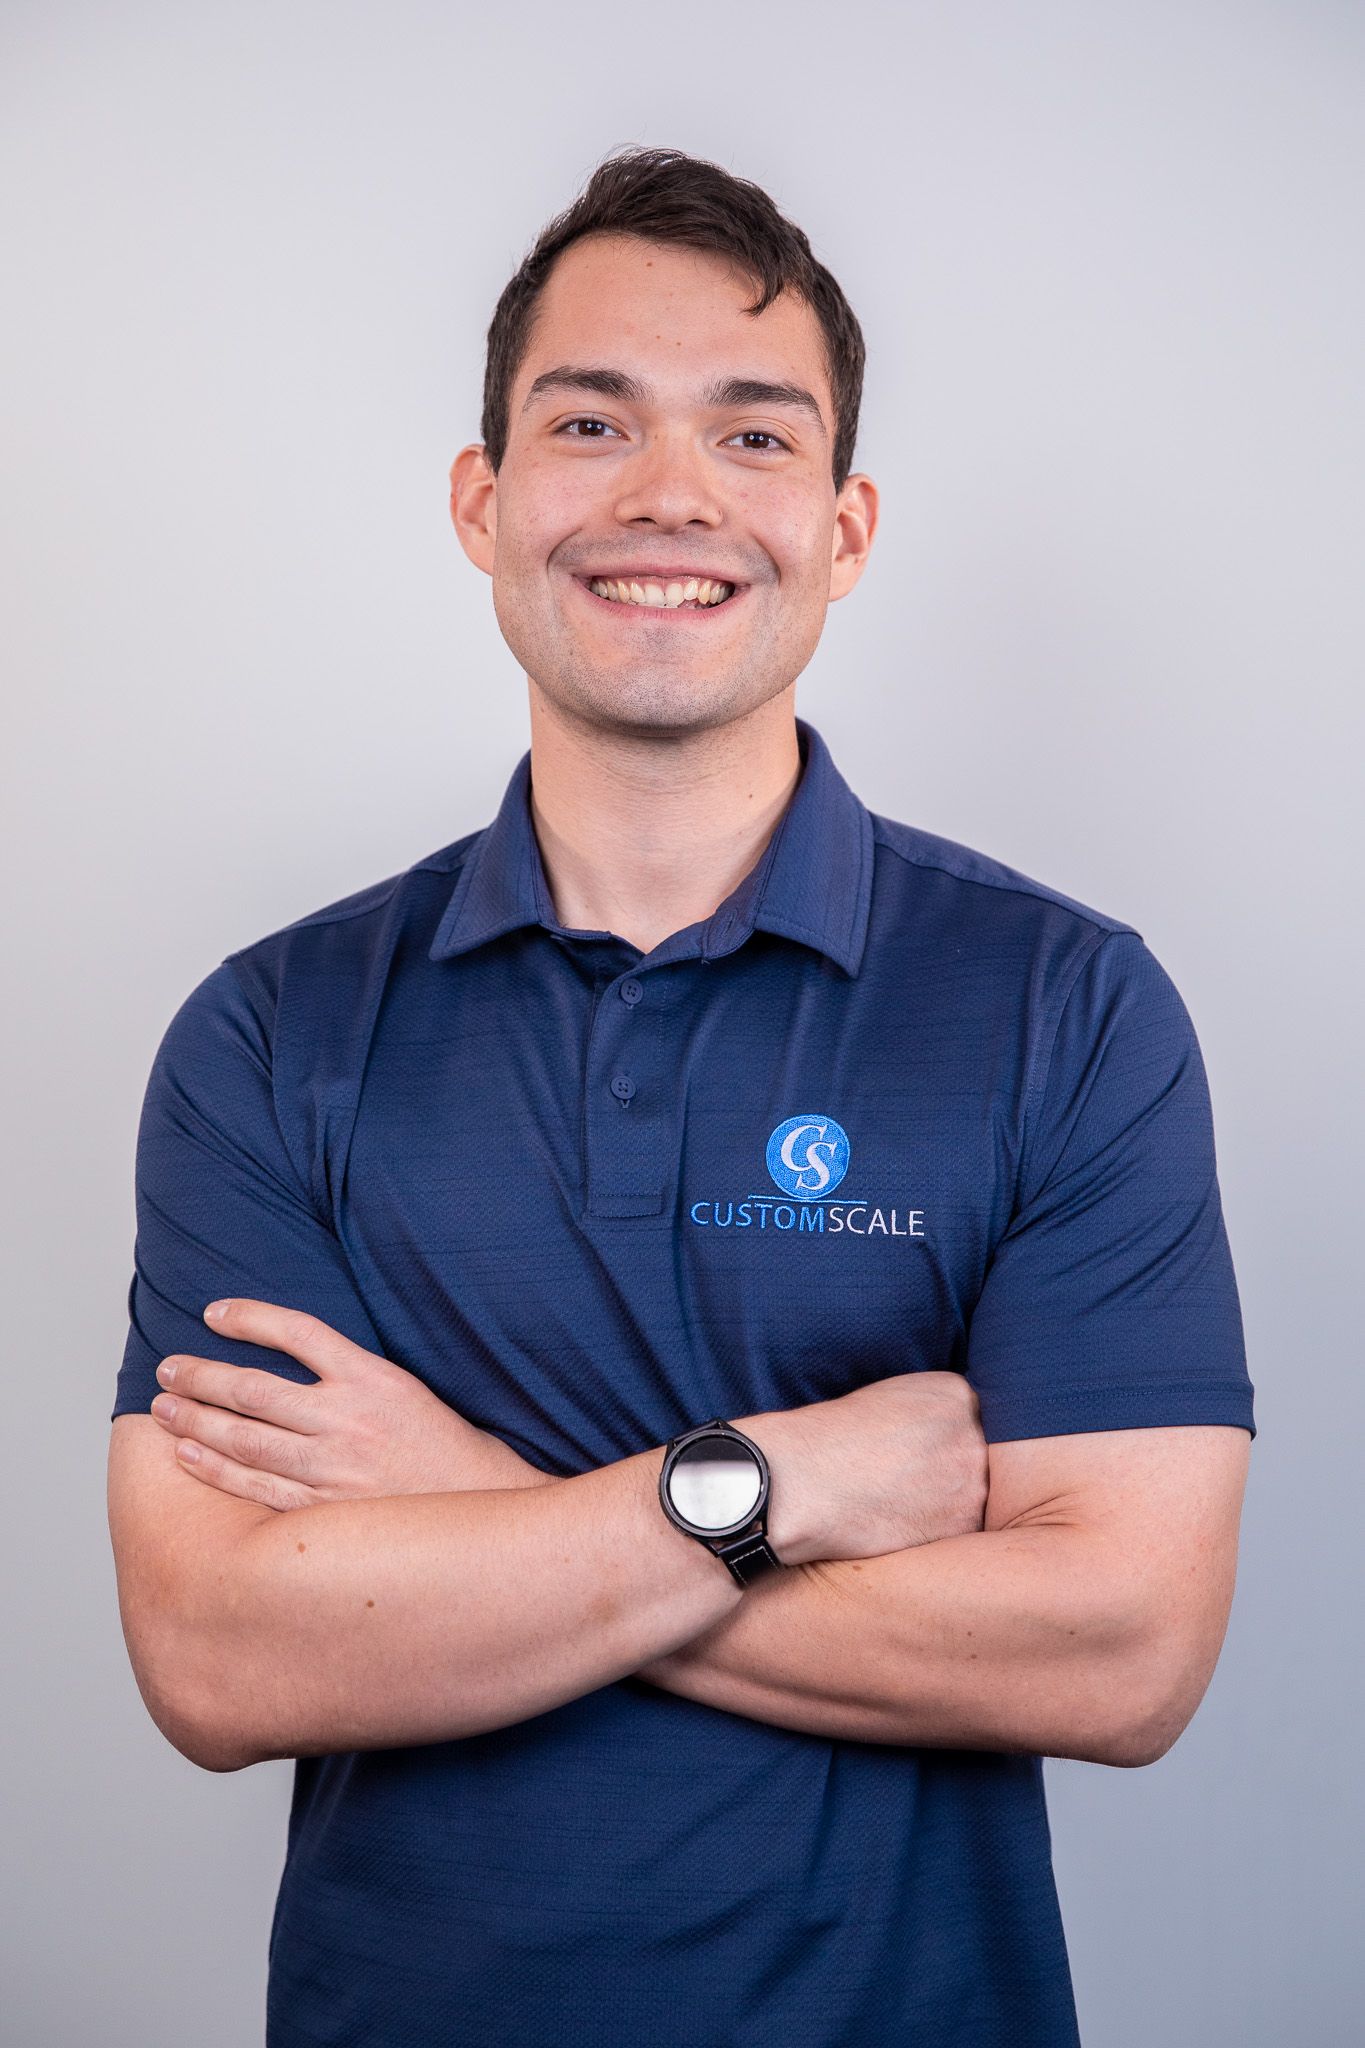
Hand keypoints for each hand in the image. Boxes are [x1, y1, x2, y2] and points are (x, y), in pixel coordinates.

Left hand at [150, 1297, 555, 1509]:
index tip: (212, 1312)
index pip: (299, 1332)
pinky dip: (215, 1469)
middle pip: (255, 1389)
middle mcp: (349, 1419)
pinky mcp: (323, 1509)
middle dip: (201, 1376)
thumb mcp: (403, 1387)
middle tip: (168, 1367)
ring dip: (196, 1421)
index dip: (251, 1317)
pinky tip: (188, 1455)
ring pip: (246, 1438)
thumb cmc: (438, 1444)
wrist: (477, 1505)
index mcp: (373, 1379)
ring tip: (164, 1408)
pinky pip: (255, 1486)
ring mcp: (333, 1468)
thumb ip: (347, 1371)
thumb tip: (283, 1351)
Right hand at [742, 1371, 987, 1564]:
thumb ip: (930, 1408)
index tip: (911, 1451)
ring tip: (896, 1503)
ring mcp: (972, 1484)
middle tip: (904, 1480)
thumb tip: (950, 1432)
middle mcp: (973, 1435)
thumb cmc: (828, 1440)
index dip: (938, 1439)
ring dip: (945, 1504)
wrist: (797, 1486)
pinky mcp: (962, 1528)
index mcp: (955, 1393)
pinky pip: (960, 1532)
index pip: (970, 1418)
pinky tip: (898, 1524)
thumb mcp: (886, 1396)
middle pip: (977, 1457)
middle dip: (947, 1470)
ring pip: (971, 1496)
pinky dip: (935, 1533)